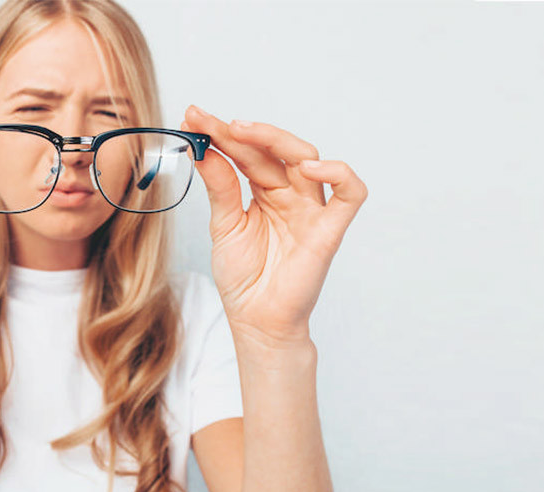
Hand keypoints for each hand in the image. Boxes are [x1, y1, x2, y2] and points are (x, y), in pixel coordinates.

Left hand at [181, 105, 367, 345]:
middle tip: (211, 122)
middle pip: (275, 150)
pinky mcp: (330, 229)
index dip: (221, 134)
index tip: (193, 118)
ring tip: (241, 132)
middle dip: (242, 132)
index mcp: (266, 192)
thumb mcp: (224, 225)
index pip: (248, 153)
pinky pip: (351, 193)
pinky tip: (307, 166)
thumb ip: (220, 186)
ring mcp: (312, 209)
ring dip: (276, 139)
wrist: (256, 321)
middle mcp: (291, 195)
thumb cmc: (244, 278)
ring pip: (309, 158)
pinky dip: (338, 173)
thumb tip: (202, 148)